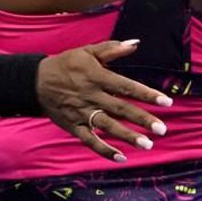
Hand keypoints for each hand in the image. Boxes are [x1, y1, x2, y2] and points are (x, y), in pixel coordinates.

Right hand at [36, 40, 171, 162]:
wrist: (35, 81)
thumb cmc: (65, 65)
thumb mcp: (86, 52)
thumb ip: (111, 49)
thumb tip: (135, 43)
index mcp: (96, 76)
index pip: (125, 86)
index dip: (146, 94)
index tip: (166, 102)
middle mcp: (91, 95)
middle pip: (119, 108)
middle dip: (141, 118)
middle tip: (162, 129)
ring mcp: (82, 112)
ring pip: (107, 125)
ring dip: (127, 136)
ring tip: (147, 144)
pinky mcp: (74, 126)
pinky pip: (89, 140)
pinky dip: (103, 150)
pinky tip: (120, 157)